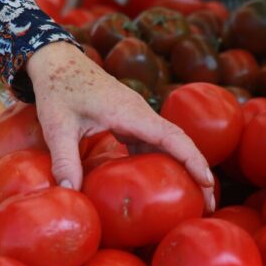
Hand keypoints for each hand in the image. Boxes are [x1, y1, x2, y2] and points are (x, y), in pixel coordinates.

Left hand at [27, 41, 215, 211]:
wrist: (57, 60)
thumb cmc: (57, 88)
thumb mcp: (57, 126)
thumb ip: (64, 159)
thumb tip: (69, 194)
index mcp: (130, 112)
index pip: (173, 138)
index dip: (193, 161)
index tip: (208, 185)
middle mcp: (140, 113)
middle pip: (180, 142)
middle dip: (198, 171)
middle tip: (208, 204)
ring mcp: (136, 115)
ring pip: (168, 142)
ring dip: (182, 167)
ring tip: (191, 198)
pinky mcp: (128, 119)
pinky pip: (152, 141)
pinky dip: (161, 160)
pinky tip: (160, 181)